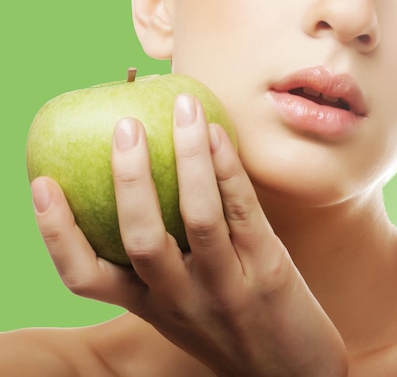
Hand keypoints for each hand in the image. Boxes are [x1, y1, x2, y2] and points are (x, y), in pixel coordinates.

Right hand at [31, 94, 347, 376]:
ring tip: (184, 108)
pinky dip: (228, 169)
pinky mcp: (268, 272)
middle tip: (124, 125)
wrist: (294, 375)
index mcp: (150, 304)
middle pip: (138, 238)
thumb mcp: (186, 305)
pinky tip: (220, 134)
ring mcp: (226, 286)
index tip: (41, 185)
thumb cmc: (234, 327)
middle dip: (127, 180)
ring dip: (188, 157)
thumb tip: (147, 190)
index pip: (86, 277)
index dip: (57, 233)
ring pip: (197, 216)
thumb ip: (165, 263)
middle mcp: (180, 298)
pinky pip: (243, 212)